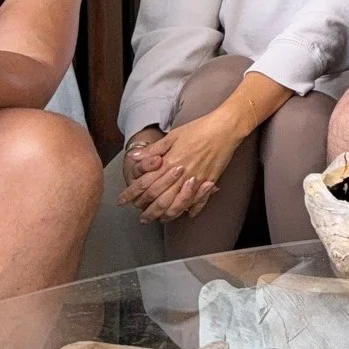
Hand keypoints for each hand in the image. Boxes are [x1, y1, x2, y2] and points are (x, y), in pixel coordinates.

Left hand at [122, 115, 243, 221]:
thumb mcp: (173, 136)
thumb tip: (134, 157)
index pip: (146, 183)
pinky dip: (193, 209)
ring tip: (160, 220)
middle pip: (160, 198)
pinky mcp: (210, 181)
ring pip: (178, 204)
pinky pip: (199, 200)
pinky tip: (187, 214)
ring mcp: (196, 180)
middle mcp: (181, 174)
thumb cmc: (199, 128)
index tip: (123, 201)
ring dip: (167, 214)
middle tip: (141, 218)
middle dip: (148, 210)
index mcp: (170, 162)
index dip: (132, 193)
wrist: (225, 128)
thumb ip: (153, 150)